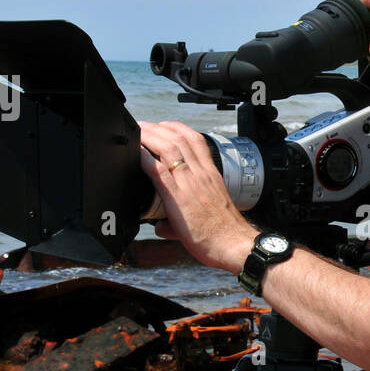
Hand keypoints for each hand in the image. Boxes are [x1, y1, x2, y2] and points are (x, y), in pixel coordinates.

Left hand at [137, 120, 257, 270]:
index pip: (196, 140)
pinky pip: (159, 171)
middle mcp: (201, 174)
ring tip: (138, 132)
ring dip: (149, 136)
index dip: (177, 128)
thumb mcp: (209, 214)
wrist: (234, 245)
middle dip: (158, 127)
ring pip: (168, 148)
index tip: (163, 126)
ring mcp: (190, 184)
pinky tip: (136, 153)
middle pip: (179, 138)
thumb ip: (181, 218)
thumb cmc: (224, 234)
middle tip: (143, 125)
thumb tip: (161, 227)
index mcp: (211, 174)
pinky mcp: (179, 198)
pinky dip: (145, 158)